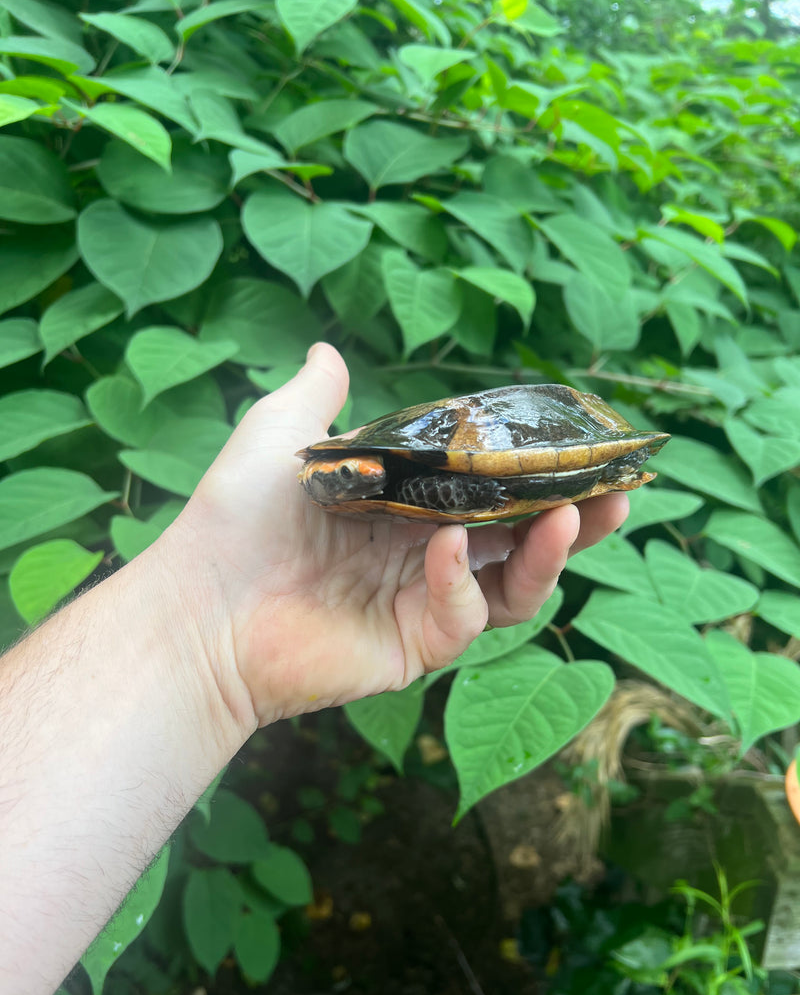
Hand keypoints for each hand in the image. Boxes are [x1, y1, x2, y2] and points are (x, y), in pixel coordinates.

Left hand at [162, 344, 628, 728]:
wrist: (200, 604)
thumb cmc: (236, 518)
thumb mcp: (282, 436)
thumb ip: (317, 395)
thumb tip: (328, 348)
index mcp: (408, 507)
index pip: (490, 488)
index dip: (535, 469)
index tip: (579, 442)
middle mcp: (425, 555)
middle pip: (521, 540)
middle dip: (575, 517)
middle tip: (619, 488)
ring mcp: (422, 604)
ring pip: (515, 587)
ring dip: (550, 553)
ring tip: (576, 512)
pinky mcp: (412, 647)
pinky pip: (462, 617)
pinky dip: (464, 582)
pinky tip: (450, 545)